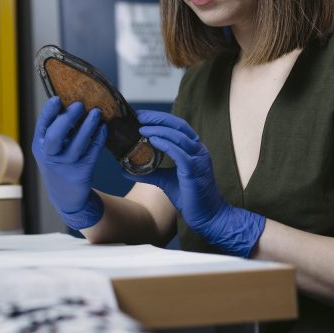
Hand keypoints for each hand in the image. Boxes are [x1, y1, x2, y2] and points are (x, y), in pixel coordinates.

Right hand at [31, 96, 107, 229]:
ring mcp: (65, 166)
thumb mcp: (50, 149)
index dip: (49, 112)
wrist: (65, 196)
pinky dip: (98, 139)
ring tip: (97, 112)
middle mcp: (50, 156)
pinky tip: (103, 128)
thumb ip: (56, 130)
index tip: (57, 98)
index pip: (42, 126)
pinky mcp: (81, 173)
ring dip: (88, 126)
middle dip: (67, 119)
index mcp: (39, 146)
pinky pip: (92, 153)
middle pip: (56, 136)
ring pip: (77, 145)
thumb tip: (70, 102)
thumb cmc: (58, 164)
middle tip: (79, 104)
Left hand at [124, 110, 264, 256]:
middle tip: (139, 116)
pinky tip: (153, 141)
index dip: (159, 118)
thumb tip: (125, 169)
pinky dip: (166, 144)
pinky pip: (180, 153)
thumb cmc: (190, 197)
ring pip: (179, 137)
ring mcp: (199, 160)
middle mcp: (199, 150)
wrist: (209, 216)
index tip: (141, 116)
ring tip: (142, 128)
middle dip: (158, 118)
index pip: (177, 126)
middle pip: (178, 126)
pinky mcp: (195, 171)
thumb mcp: (165, 180)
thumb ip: (148, 172)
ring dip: (159, 130)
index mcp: (194, 149)